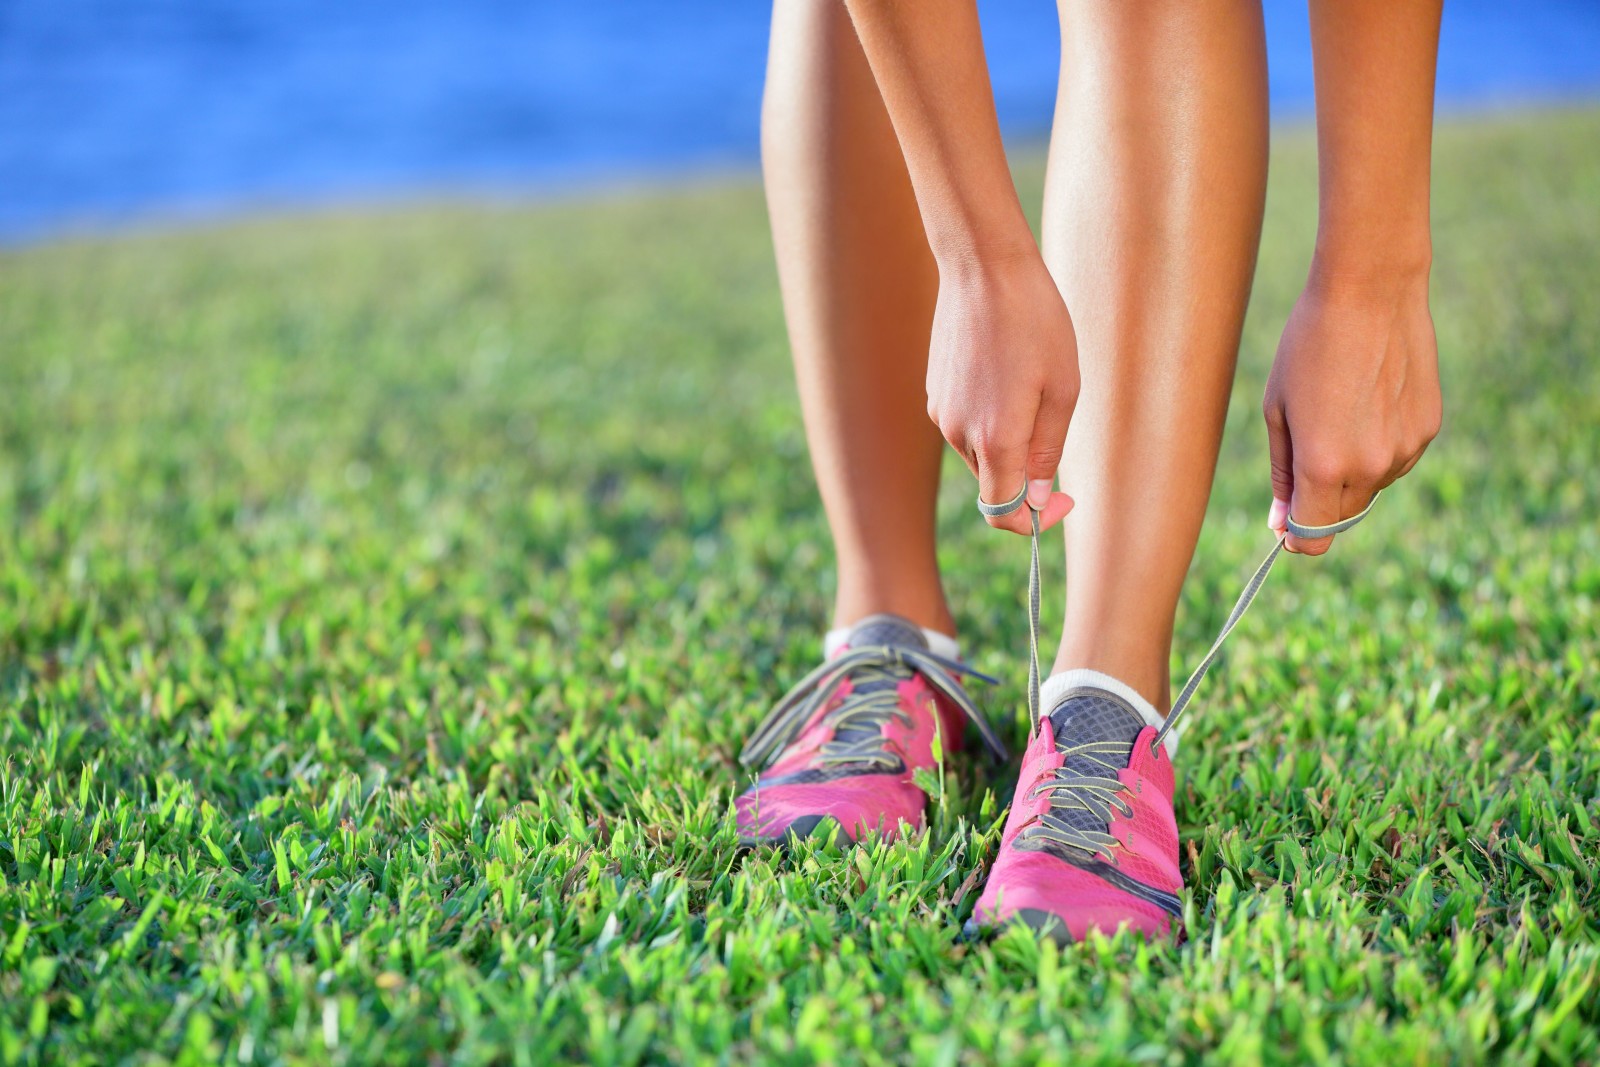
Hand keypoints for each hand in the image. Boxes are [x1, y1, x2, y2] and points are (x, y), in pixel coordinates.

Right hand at [925, 249, 1078, 535]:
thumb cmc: (1035, 321)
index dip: (1035, 518)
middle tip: (1056, 423)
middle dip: (1026, 473)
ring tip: (1031, 383)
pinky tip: (1005, 369)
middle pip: (995, 482)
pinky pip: (965, 423)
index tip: (1062, 499)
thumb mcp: (1062, 388)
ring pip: (980, 452)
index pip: (1004, 511)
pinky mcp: (933, 391)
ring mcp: (940, 412)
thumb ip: (1048, 451)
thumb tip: (1038, 500)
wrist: (982, 266)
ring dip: (1008, 439)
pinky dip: (988, 416)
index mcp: (995, 438)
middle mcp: (958, 433)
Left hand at [1264, 271, 1441, 553]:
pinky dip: (1378, 446)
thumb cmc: (1308, 346)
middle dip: (1320, 502)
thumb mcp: (1278, 410)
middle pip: (1342, 517)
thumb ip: (1282, 474)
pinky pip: (1396, 458)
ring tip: (1339, 409)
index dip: (1296, 536)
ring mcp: (1406, 450)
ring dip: (1350, 471)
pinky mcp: (1428, 429)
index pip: (1313, 537)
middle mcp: (1371, 467)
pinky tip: (1367, 399)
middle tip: (1305, 450)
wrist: (1371, 291)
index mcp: (1324, 466)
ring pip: (1371, 488)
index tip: (1285, 521)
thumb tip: (1281, 523)